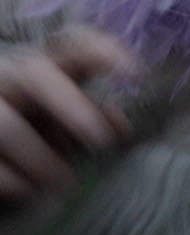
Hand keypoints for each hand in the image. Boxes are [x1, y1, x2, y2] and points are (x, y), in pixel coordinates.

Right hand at [0, 28, 138, 202]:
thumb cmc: (31, 131)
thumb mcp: (60, 122)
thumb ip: (92, 117)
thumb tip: (121, 127)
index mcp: (39, 68)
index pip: (69, 43)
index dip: (100, 49)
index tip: (133, 71)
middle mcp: (7, 78)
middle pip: (34, 72)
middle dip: (71, 105)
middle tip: (102, 140)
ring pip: (6, 124)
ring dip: (40, 156)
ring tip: (67, 183)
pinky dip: (9, 179)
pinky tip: (28, 191)